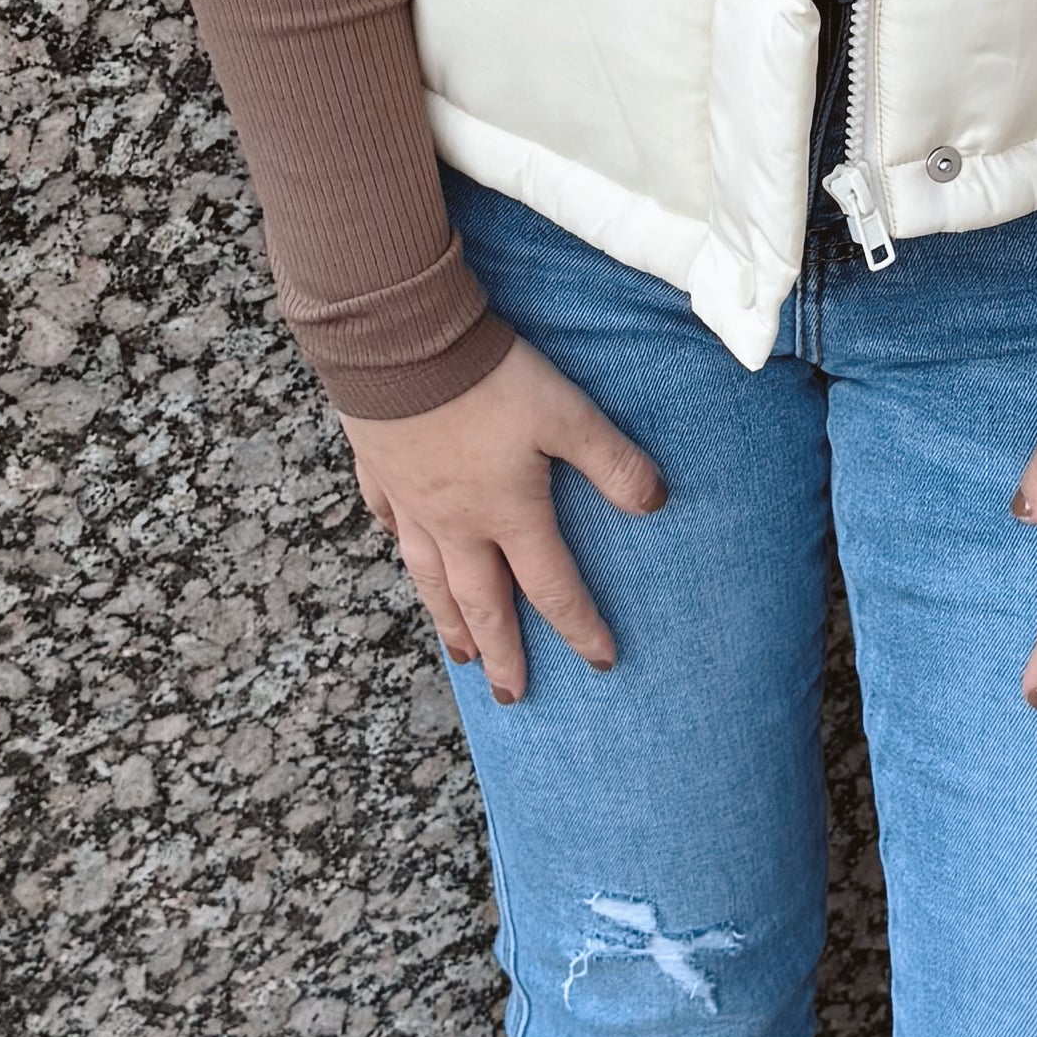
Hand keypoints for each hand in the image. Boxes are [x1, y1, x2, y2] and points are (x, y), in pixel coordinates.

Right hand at [346, 336, 663, 701]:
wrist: (397, 341)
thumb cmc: (486, 379)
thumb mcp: (567, 414)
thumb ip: (614, 463)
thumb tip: (657, 504)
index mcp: (508, 514)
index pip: (552, 587)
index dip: (579, 628)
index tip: (600, 662)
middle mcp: (456, 522)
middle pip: (482, 603)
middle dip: (501, 653)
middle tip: (509, 695)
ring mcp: (411, 500)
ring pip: (430, 577)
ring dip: (447, 621)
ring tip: (457, 655)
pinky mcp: (379, 468)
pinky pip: (388, 521)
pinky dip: (400, 545)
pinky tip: (403, 551)